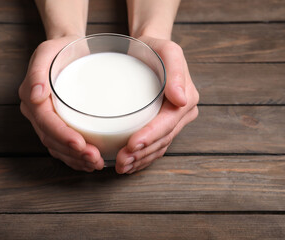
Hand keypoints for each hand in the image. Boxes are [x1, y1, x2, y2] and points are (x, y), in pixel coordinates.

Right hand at [19, 36, 103, 171]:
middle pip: (51, 139)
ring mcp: (45, 121)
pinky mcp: (56, 124)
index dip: (62, 135)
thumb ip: (37, 71)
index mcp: (31, 97)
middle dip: (72, 153)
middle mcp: (36, 112)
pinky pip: (61, 146)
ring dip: (75, 159)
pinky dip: (74, 157)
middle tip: (95, 159)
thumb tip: (36, 96)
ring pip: (56, 147)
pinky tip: (88, 163)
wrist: (67, 52)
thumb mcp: (48, 52)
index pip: (45, 122)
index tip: (80, 144)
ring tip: (96, 164)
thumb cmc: (60, 50)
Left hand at [115, 36, 198, 173]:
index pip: (167, 123)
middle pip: (163, 139)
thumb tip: (181, 99)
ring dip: (141, 160)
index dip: (150, 136)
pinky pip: (155, 146)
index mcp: (186, 99)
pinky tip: (130, 163)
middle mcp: (182, 114)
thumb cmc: (155, 49)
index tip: (132, 145)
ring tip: (122, 166)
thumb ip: (176, 72)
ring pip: (159, 147)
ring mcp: (173, 121)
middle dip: (142, 153)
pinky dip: (143, 157)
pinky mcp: (162, 125)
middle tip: (122, 162)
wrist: (150, 50)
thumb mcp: (168, 51)